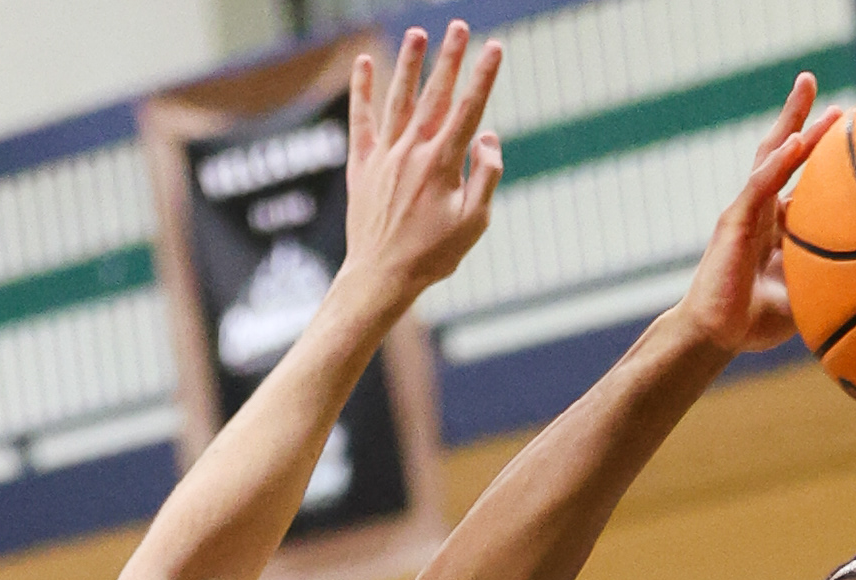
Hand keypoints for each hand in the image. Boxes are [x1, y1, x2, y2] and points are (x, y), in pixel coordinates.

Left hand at [341, 22, 503, 321]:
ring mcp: (384, 155)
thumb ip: (485, 177)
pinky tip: (365, 63)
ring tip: (419, 33)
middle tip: (459, 26)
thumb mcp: (472, 224)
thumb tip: (488, 137)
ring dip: (410, 63)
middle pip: (434, 95)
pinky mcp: (362, 164)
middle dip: (449, 58)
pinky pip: (361, 120)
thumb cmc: (431, 256)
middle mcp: (412, 152)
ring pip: (399, 99)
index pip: (469, 110)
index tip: (495, 48)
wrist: (380, 276)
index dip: (483, 77)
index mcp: (442, 164)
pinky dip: (362, 91)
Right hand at [676, 74, 840, 357]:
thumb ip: (832, 283)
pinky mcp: (733, 222)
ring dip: (791, 121)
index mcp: (777, 225)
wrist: (713, 337)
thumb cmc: (754, 321)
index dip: (821, 151)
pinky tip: (796, 142)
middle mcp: (762, 210)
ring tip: (808, 88)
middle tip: (817, 83)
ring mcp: (746, 212)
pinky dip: (777, 163)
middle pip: (782, 151)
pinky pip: (758, 185)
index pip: (801, 178)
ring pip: (770, 156)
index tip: (850, 126)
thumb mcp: (805, 298)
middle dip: (799, 116)